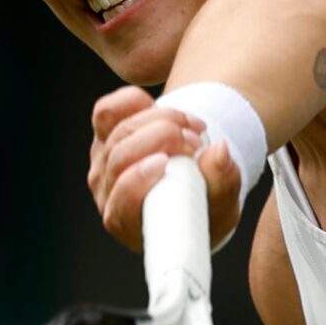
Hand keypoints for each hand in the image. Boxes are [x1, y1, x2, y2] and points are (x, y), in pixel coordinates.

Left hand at [87, 86, 243, 252]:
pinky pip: (108, 110)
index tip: (164, 163)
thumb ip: (223, 182)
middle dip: (161, 139)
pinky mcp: (104, 134)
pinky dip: (134, 102)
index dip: (136, 180)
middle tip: (196, 141)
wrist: (194, 184)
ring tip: (194, 128)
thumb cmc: (204, 205)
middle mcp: (109, 191)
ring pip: (119, 129)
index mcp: (130, 222)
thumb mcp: (223, 204)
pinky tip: (160, 109)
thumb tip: (219, 151)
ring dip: (161, 120)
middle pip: (120, 156)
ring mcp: (103, 160)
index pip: (121, 201)